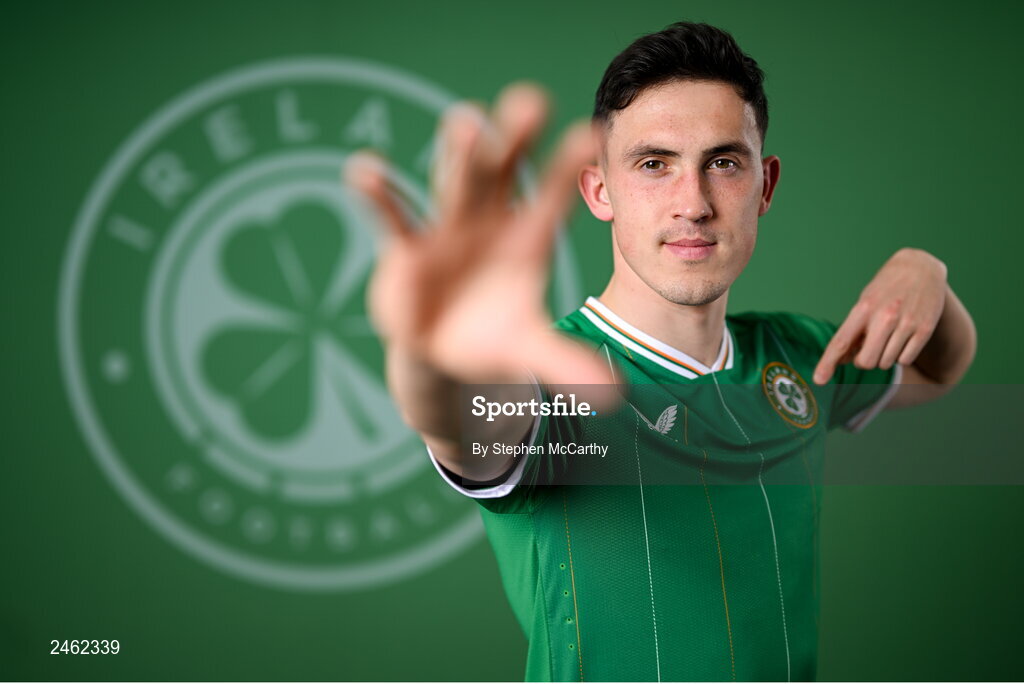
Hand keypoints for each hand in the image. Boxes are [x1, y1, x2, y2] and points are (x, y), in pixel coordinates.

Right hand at [345, 83, 614, 389]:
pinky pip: (395, 218)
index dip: (569, 170)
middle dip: (513, 141)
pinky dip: (380, 196)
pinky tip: (365, 169)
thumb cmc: (493, 335)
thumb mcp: (528, 349)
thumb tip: (616, 394)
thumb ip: (566, 362)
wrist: (442, 349)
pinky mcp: (408, 248)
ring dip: (457, 155)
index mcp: (526, 239)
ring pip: (453, 185)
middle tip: (530, 101)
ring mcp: (447, 229)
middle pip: (503, 175)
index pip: (552, 198)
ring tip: (464, 119)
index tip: (591, 133)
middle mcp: (489, 222)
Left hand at [813, 248, 946, 384]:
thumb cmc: (886, 289)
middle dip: (864, 361)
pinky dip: (901, 355)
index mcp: (863, 308)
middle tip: (868, 347)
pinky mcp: (924, 329)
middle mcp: (884, 316)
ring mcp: (906, 323)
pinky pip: (906, 359)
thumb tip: (843, 361)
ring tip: (888, 336)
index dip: (828, 362)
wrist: (921, 267)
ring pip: (886, 363)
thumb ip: (853, 331)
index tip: (819, 380)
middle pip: (866, 361)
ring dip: (883, 357)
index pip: (841, 341)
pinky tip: (902, 338)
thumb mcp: (865, 303)